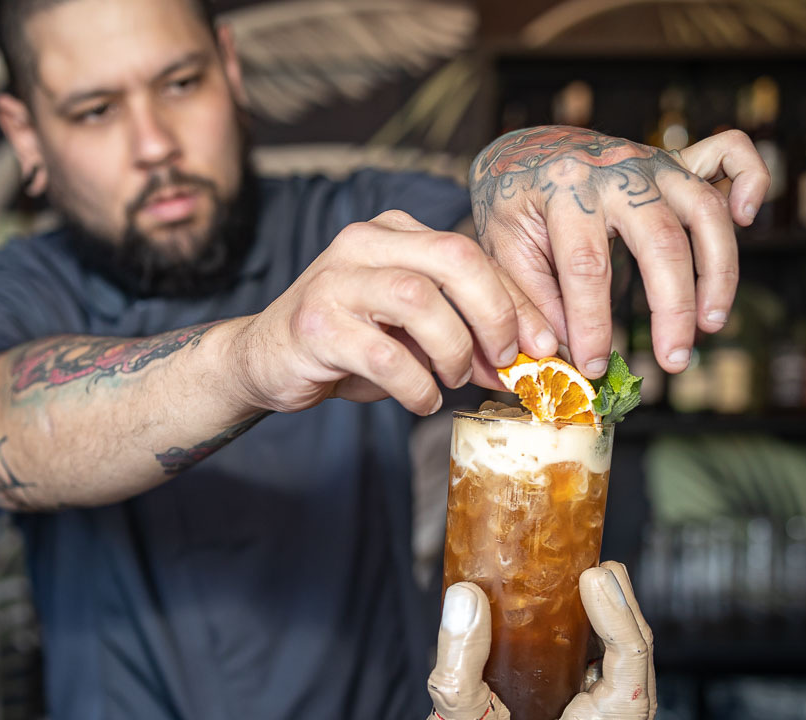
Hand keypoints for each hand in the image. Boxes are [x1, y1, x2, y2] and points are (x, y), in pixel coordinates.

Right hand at [236, 209, 557, 412]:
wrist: (265, 359)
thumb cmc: (346, 344)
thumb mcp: (410, 333)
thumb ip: (462, 335)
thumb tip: (522, 362)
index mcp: (394, 233)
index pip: (470, 253)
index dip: (515, 302)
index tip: (540, 346)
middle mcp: (363, 244)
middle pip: (453, 257)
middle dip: (495, 313)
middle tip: (505, 359)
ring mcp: (335, 281)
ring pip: (420, 300)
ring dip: (453, 350)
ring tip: (452, 381)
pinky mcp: (316, 326)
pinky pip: (386, 355)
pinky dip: (417, 386)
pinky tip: (422, 401)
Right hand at [395, 561, 654, 719]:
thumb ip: (460, 667)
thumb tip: (466, 599)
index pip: (628, 671)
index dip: (618, 617)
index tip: (592, 577)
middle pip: (629, 664)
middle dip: (621, 611)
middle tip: (598, 566)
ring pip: (606, 668)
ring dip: (603, 623)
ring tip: (587, 579)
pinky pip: (575, 675)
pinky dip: (574, 640)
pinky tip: (552, 618)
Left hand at [469, 126, 770, 377]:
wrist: (523, 154)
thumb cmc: (513, 209)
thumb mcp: (504, 252)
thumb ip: (532, 302)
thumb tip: (559, 353)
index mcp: (564, 190)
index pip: (586, 266)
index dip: (593, 322)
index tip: (594, 365)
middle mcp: (617, 171)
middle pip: (661, 240)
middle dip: (672, 309)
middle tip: (673, 360)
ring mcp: (653, 162)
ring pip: (705, 211)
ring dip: (718, 272)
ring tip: (710, 324)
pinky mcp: (675, 160)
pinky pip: (730, 154)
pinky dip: (751, 179)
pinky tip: (748, 218)